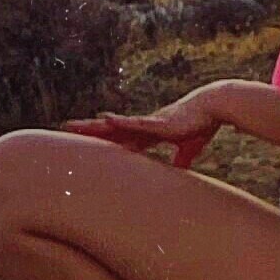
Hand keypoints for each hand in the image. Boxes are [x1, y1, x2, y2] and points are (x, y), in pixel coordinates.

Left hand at [61, 84, 226, 168]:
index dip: (102, 139)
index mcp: (149, 132)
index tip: (84, 141)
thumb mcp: (189, 148)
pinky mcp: (157, 122)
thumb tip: (180, 172)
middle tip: (66, 128)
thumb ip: (181, 159)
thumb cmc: (201, 124)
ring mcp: (148, 122)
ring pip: (114, 124)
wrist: (213, 107)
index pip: (120, 137)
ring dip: (94, 126)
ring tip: (72, 125)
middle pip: (110, 129)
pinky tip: (105, 118)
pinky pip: (134, 122)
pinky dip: (120, 121)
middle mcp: (144, 125)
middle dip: (89, 130)